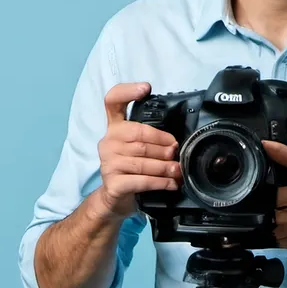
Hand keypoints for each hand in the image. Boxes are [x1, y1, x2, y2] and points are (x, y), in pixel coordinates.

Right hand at [95, 82, 180, 219]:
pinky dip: (160, 182)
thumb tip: (175, 142)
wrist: (115, 199)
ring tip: (178, 170)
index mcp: (114, 128)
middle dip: (163, 144)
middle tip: (176, 152)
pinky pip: (142, 180)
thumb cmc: (131, 170)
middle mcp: (108, 141)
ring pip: (143, 160)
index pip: (113, 101)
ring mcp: (108, 162)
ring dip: (165, 166)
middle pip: (139, 135)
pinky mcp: (113, 182)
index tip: (146, 88)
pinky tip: (172, 184)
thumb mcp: (137, 149)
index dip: (128, 91)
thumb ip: (149, 138)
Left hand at [261, 136, 286, 251]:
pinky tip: (275, 228)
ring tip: (265, 214)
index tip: (264, 145)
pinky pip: (278, 238)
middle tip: (257, 197)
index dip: (280, 152)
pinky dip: (273, 233)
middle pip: (277, 199)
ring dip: (267, 219)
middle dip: (267, 200)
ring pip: (275, 221)